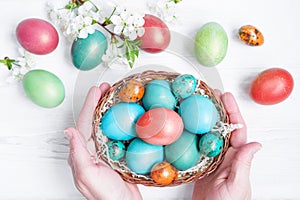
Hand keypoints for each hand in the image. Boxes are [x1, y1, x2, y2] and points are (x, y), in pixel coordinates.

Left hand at [65, 84, 141, 199]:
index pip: (83, 123)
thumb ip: (77, 153)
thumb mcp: (87, 175)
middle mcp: (90, 150)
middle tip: (106, 88)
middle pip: (93, 120)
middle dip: (98, 102)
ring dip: (108, 109)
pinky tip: (125, 115)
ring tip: (114, 96)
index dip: (90, 105)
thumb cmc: (105, 195)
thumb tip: (68, 131)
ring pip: (104, 124)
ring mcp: (103, 151)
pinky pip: (115, 133)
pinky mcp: (115, 153)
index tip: (97, 90)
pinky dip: (118, 121)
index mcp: (81, 153)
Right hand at [192, 92, 261, 199]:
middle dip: (217, 108)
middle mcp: (224, 153)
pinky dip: (192, 132)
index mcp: (236, 156)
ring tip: (196, 104)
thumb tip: (255, 144)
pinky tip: (186, 125)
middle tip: (209, 94)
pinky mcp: (200, 162)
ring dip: (204, 117)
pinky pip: (196, 144)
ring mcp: (211, 157)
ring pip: (208, 132)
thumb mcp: (237, 183)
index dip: (232, 111)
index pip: (236, 129)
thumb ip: (243, 163)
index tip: (226, 97)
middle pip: (221, 126)